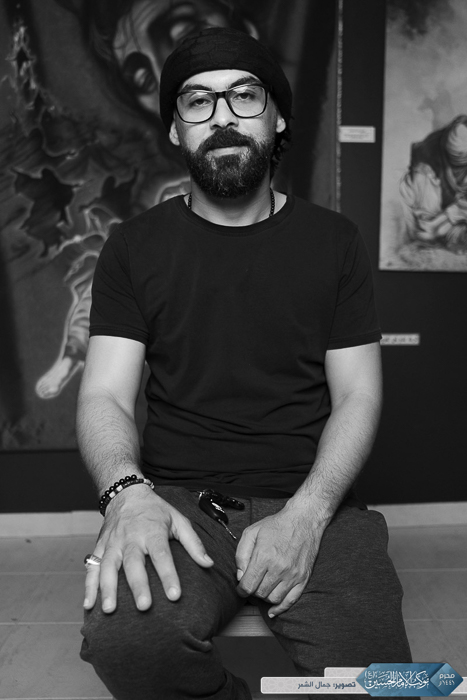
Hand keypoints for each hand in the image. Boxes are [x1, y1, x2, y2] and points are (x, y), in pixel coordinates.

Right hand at [84, 486, 213, 613]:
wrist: (127, 494)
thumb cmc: (156, 511)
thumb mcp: (178, 520)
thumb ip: (193, 543)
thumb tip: (208, 564)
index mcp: (152, 531)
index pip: (162, 555)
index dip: (169, 575)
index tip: (175, 595)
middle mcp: (131, 538)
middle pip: (134, 563)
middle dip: (138, 585)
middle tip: (144, 607)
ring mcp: (112, 543)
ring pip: (108, 566)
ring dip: (108, 588)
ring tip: (110, 610)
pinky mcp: (100, 547)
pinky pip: (92, 567)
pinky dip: (88, 586)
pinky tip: (89, 605)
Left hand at [235, 503, 325, 616]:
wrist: (304, 519)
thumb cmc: (276, 525)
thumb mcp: (252, 532)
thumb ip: (241, 554)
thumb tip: (240, 576)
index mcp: (264, 556)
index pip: (248, 586)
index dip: (241, 590)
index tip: (241, 588)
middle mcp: (279, 568)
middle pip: (260, 594)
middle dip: (253, 591)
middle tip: (253, 584)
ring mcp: (293, 574)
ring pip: (273, 599)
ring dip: (265, 597)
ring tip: (263, 587)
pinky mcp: (303, 578)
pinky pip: (291, 600)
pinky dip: (280, 608)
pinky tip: (273, 610)